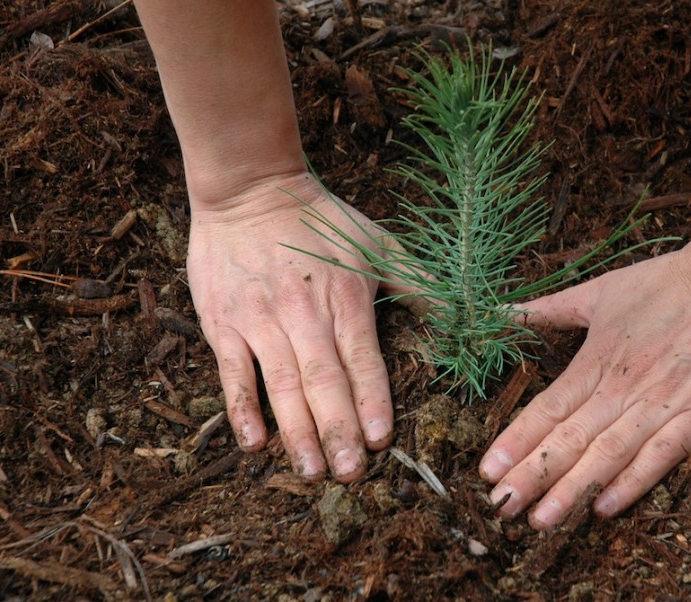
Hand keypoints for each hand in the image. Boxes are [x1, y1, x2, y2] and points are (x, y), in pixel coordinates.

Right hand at [186, 172, 392, 481]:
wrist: (248, 188)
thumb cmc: (320, 219)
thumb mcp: (378, 242)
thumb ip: (419, 283)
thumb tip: (467, 315)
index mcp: (345, 297)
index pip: (362, 358)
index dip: (372, 400)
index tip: (381, 440)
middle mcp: (303, 312)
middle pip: (323, 380)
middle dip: (338, 430)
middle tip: (350, 475)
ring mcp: (260, 320)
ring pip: (281, 385)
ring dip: (297, 431)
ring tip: (312, 472)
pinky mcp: (224, 322)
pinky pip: (233, 372)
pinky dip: (242, 408)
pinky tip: (255, 443)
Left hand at [479, 236, 690, 527]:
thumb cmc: (671, 281)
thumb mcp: (604, 289)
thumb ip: (552, 308)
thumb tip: (504, 312)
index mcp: (597, 359)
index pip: (548, 408)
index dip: (516, 442)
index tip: (487, 471)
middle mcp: (624, 387)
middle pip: (570, 439)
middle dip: (533, 476)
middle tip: (501, 508)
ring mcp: (663, 404)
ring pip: (608, 454)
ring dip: (572, 489)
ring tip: (541, 520)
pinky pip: (661, 457)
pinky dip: (632, 483)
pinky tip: (604, 508)